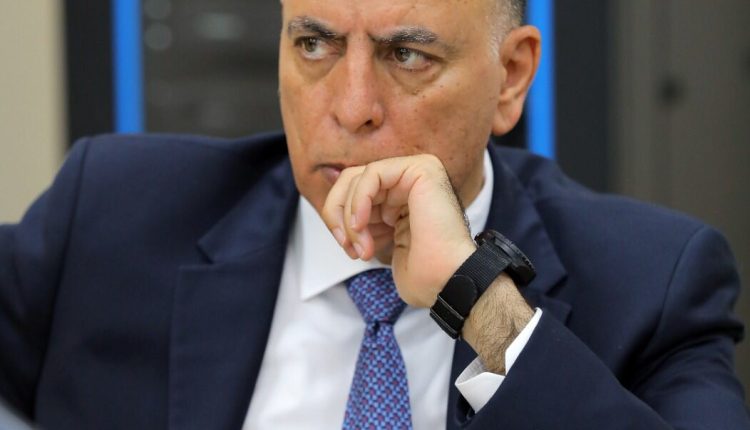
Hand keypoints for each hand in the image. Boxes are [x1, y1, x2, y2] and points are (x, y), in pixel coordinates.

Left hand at [321, 154, 475, 306]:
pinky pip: (371, 174)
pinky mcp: (421, 169)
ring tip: (362, 246)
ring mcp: (417, 171)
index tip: (350, 251)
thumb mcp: (378, 241)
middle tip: (349, 246)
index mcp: (401, 197)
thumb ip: (362, 220)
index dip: (341, 221)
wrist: (449, 282)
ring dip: (349, 217)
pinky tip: (361, 225)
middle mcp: (409, 180)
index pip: (354, 193)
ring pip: (356, 178)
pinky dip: (358, 201)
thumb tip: (335, 209)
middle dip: (339, 216)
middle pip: (351, 181)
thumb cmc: (423, 273)